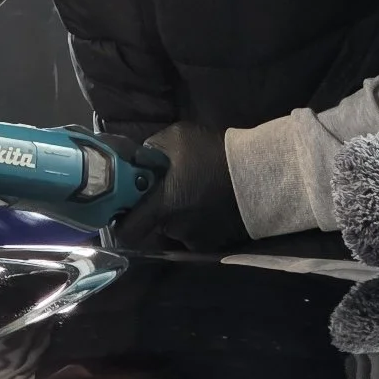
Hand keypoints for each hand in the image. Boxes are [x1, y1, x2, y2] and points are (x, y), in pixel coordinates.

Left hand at [115, 123, 249, 252]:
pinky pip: (199, 232)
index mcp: (161, 205)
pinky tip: (211, 204)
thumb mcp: (176, 137)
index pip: (127, 230)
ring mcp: (197, 238)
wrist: (257, 173)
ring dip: (181, 214)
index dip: (121, 222)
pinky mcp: (216, 242)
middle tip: (172, 190)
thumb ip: (150, 149)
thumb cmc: (212, 154)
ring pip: (178, 228)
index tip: (125, 209)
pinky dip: (201, 221)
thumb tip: (138, 158)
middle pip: (155, 225)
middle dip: (158, 210)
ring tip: (197, 193)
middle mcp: (175, 227)